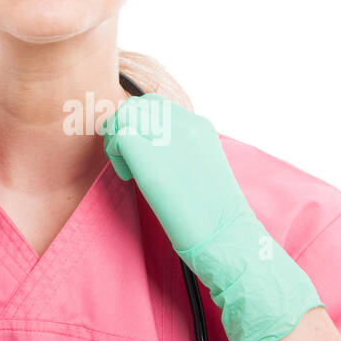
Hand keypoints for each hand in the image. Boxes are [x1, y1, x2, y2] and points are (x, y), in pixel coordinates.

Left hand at [99, 94, 323, 340]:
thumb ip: (180, 153)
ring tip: (130, 170)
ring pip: (124, 115)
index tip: (145, 157)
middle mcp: (184, 123)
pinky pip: (118, 135)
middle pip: (138, 105)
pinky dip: (115, 154)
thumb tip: (155, 153)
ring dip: (118, 140)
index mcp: (199, 126)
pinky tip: (129, 177)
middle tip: (131, 163)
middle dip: (126, 130)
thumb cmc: (213, 216)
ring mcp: (166, 136)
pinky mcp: (148, 154)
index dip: (143, 128)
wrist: (225, 235)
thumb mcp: (202, 170)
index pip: (157, 107)